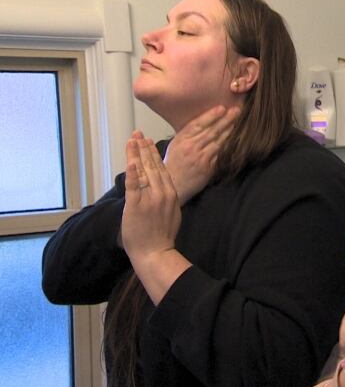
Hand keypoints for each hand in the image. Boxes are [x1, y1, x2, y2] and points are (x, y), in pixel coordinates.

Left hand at [121, 132, 180, 267]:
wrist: (156, 252)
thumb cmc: (163, 237)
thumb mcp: (173, 214)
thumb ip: (168, 199)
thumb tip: (164, 189)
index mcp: (171, 194)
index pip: (162, 169)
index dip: (154, 154)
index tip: (148, 142)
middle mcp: (162, 193)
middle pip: (152, 166)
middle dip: (144, 148)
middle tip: (138, 134)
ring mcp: (150, 199)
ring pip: (143, 171)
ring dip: (136, 154)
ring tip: (132, 140)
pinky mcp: (137, 205)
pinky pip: (134, 186)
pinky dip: (132, 172)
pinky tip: (130, 161)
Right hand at [164, 106, 239, 204]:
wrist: (174, 184)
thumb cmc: (174, 163)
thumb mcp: (176, 144)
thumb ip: (188, 134)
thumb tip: (205, 121)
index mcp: (181, 139)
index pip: (197, 124)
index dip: (210, 115)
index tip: (221, 108)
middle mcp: (191, 147)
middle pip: (211, 131)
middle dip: (225, 120)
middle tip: (236, 111)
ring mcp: (200, 158)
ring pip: (218, 142)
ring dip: (229, 131)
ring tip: (238, 122)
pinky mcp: (208, 168)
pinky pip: (220, 155)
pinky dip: (228, 146)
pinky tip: (235, 140)